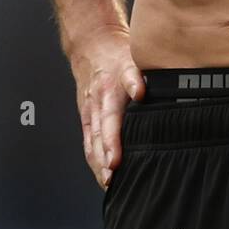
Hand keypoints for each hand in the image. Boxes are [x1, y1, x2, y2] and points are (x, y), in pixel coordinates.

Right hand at [71, 30, 144, 190]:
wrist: (92, 46)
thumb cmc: (116, 55)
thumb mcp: (130, 59)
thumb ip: (136, 76)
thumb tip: (141, 92)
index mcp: (109, 91)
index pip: (110, 120)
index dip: (113, 142)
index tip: (115, 161)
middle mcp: (97, 103)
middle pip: (99, 136)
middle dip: (104, 159)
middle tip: (112, 179)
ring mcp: (89, 112)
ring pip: (92, 142)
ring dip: (98, 164)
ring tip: (108, 183)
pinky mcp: (87, 118)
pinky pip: (89, 141)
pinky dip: (94, 159)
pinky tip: (103, 175)